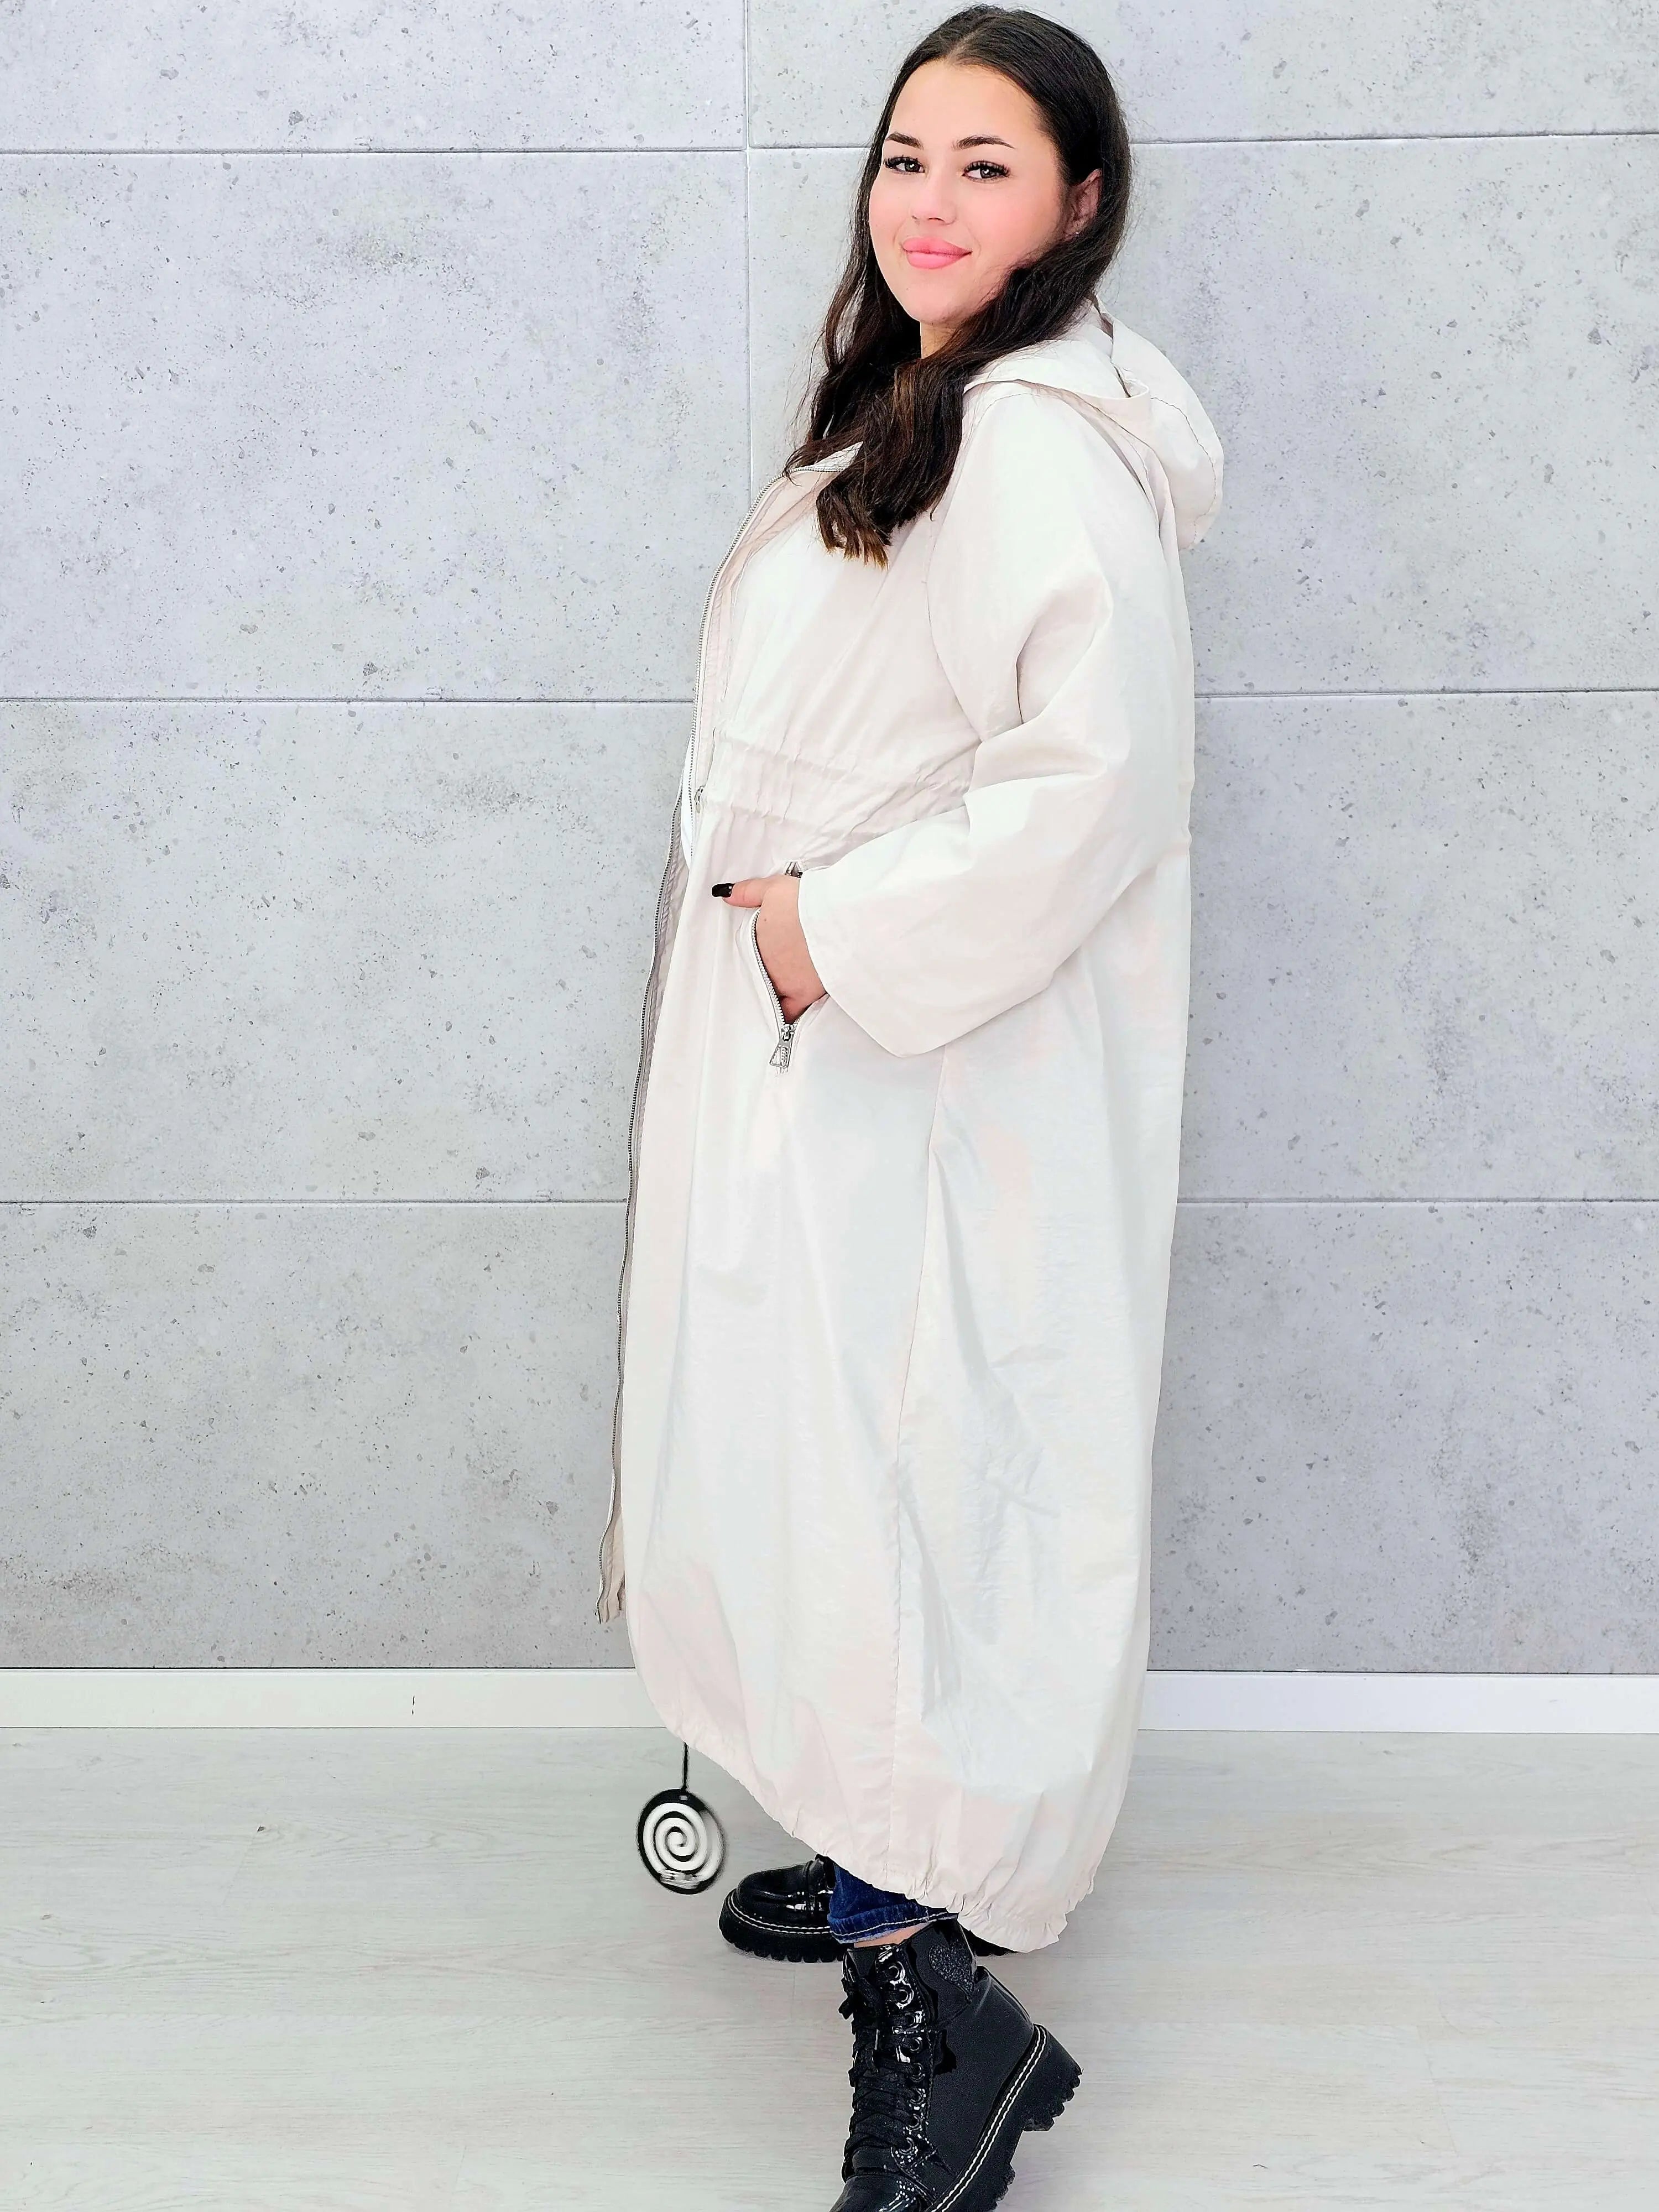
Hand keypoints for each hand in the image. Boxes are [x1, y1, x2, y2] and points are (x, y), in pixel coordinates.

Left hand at [715, 873, 826, 1022]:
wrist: (834, 918)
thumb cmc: (808, 902)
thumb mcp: (774, 888)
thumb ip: (748, 892)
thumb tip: (726, 895)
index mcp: (759, 939)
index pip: (749, 951)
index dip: (756, 952)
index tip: (761, 951)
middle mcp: (767, 962)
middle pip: (761, 972)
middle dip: (765, 971)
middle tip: (771, 970)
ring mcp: (784, 980)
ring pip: (771, 991)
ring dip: (774, 990)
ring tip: (777, 991)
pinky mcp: (803, 993)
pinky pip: (789, 1012)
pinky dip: (786, 1014)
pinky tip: (784, 1018)